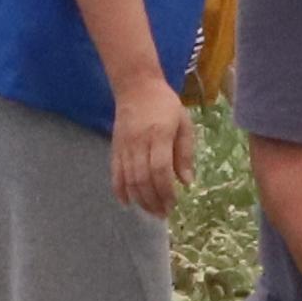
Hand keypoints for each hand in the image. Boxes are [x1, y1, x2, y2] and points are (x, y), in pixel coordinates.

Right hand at [107, 91, 193, 215]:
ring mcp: (124, 146)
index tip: (173, 204)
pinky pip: (115, 173)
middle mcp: (139, 142)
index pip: (160, 170)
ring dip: (139, 199)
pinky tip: (127, 203)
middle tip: (163, 214)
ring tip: (150, 211)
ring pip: (128, 179)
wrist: (136, 86)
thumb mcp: (184, 124)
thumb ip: (185, 153)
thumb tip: (187, 182)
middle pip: (143, 179)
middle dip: (153, 200)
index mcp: (159, 135)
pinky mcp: (115, 148)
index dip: (166, 191)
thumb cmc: (165, 104)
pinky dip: (119, 190)